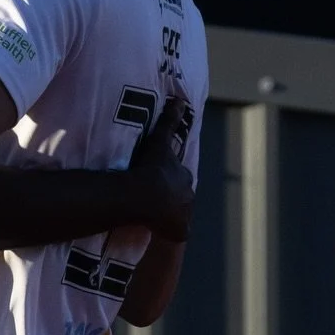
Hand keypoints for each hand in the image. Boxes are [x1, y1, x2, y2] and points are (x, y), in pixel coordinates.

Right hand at [129, 94, 196, 240]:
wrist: (146, 194)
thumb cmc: (152, 167)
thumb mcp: (160, 141)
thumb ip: (169, 121)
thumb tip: (179, 100)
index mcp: (184, 175)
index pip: (179, 177)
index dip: (170, 178)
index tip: (160, 180)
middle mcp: (188, 195)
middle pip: (181, 197)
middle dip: (172, 198)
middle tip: (156, 200)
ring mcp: (185, 215)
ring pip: (179, 215)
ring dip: (170, 216)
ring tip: (154, 218)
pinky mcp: (180, 231)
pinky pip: (176, 234)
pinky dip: (170, 233)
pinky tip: (159, 233)